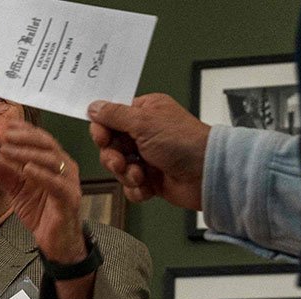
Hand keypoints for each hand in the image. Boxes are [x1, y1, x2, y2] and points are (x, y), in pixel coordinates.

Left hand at [0, 121, 86, 263]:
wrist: (56, 242)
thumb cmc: (41, 212)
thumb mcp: (15, 190)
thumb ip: (0, 174)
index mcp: (54, 162)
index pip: (41, 138)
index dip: (25, 130)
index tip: (7, 125)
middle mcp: (65, 168)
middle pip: (47, 144)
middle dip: (25, 138)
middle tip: (5, 136)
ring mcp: (69, 183)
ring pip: (52, 161)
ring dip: (28, 153)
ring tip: (8, 151)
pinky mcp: (69, 200)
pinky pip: (57, 184)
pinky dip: (42, 175)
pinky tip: (27, 170)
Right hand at [88, 94, 210, 210]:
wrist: (207, 174)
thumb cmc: (182, 142)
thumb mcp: (144, 122)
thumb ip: (115, 115)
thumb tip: (94, 106)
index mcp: (145, 112)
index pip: (111, 118)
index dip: (102, 130)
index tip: (103, 139)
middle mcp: (145, 133)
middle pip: (111, 146)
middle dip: (113, 157)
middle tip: (121, 162)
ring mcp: (148, 158)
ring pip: (119, 168)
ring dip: (126, 174)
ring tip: (141, 176)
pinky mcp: (153, 180)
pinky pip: (131, 187)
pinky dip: (137, 189)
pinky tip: (148, 187)